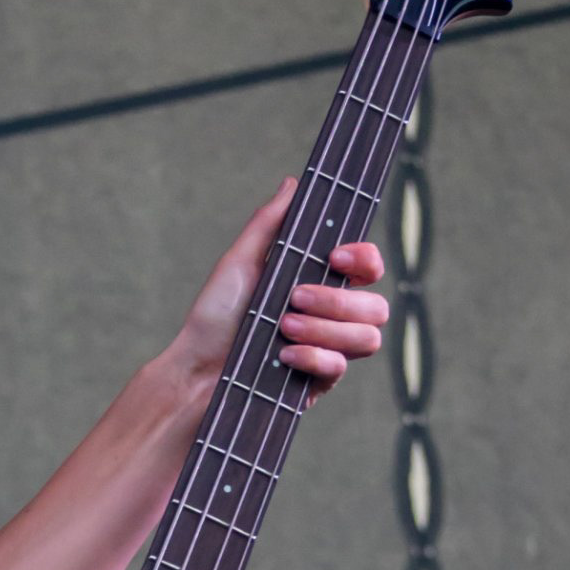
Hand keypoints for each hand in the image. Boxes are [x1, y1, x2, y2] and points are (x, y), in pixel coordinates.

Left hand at [169, 177, 387, 400]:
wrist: (193, 371)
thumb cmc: (213, 318)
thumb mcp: (239, 263)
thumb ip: (268, 224)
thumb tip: (293, 183)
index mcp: (320, 284)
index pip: (369, 268)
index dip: (364, 259)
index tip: (334, 255)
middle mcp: (330, 319)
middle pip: (377, 307)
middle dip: (338, 300)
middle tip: (294, 299)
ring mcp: (326, 352)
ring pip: (367, 339)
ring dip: (326, 329)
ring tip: (284, 327)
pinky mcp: (315, 385)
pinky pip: (339, 370)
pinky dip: (313, 357)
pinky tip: (283, 355)